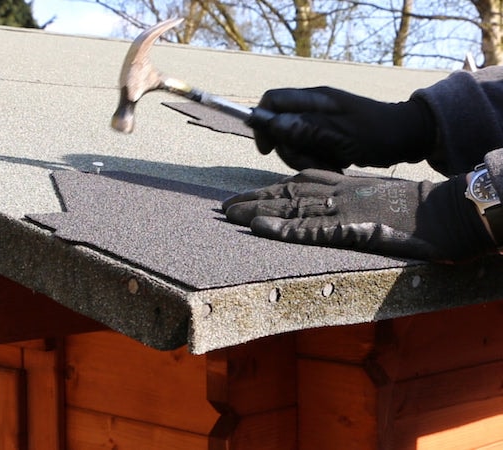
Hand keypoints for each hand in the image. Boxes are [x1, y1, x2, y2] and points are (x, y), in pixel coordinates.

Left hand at [222, 169, 493, 261]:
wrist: (447, 211)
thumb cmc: (415, 210)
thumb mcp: (376, 202)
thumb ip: (350, 205)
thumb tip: (330, 217)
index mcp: (345, 186)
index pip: (299, 184)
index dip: (268, 191)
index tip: (245, 198)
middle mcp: (338, 193)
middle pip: (287, 193)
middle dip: (253, 199)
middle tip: (223, 207)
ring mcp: (344, 210)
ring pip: (292, 207)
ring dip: (257, 210)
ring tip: (228, 215)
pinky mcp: (354, 228)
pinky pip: (312, 228)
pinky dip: (284, 227)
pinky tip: (260, 228)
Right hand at [253, 87, 435, 170]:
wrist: (408, 137)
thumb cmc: (379, 133)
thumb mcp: (342, 134)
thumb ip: (308, 128)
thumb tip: (274, 124)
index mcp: (315, 98)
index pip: (272, 101)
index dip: (262, 123)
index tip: (269, 148)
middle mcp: (313, 106)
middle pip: (279, 127)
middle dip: (290, 150)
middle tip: (313, 163)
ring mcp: (319, 121)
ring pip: (293, 142)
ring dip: (306, 160)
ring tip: (331, 166)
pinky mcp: (326, 135)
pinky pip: (308, 150)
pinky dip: (317, 161)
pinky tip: (335, 165)